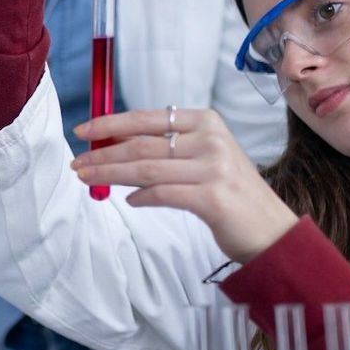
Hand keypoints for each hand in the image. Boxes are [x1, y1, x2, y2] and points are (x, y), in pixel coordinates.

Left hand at [72, 109, 299, 262]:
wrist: (271, 230)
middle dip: (104, 153)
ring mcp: (214, 168)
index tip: (83, 130)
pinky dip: (142, 198)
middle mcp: (211, 140)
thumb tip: (115, 145)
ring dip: (112, 174)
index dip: (111, 123)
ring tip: (88, 180)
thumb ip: (166, 149)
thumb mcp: (203, 159)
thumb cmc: (231, 195)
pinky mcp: (213, 198)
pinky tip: (129, 201)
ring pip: (147, 168)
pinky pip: (164, 194)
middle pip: (143, 143)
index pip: (148, 118)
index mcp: (206, 122)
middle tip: (78, 163)